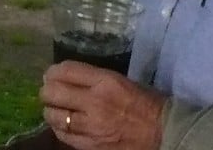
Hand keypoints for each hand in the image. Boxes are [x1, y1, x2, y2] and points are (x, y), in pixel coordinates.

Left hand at [40, 60, 166, 149]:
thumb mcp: (120, 80)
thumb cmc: (145, 103)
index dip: (52, 72)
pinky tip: (63, 126)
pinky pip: (65, 136)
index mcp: (105, 81)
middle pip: (52, 92)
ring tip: (54, 110)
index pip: (64, 70)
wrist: (166, 133)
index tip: (51, 75)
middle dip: (47, 91)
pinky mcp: (93, 146)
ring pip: (54, 116)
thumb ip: (92, 78)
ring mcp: (92, 127)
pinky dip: (60, 130)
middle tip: (50, 93)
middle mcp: (95, 102)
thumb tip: (65, 77)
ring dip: (51, 111)